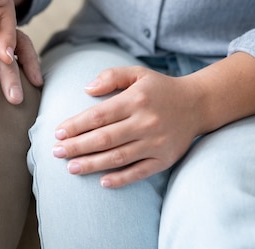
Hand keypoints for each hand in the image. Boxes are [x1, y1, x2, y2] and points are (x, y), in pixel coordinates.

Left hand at [52, 66, 202, 187]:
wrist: (198, 104)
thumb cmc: (159, 88)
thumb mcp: (137, 73)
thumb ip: (111, 77)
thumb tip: (86, 89)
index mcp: (136, 100)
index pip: (99, 116)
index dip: (76, 125)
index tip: (58, 133)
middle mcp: (146, 122)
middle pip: (104, 139)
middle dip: (77, 147)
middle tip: (56, 152)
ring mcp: (156, 143)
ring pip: (118, 157)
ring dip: (92, 164)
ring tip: (71, 167)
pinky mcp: (165, 159)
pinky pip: (139, 172)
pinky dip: (120, 179)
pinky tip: (102, 182)